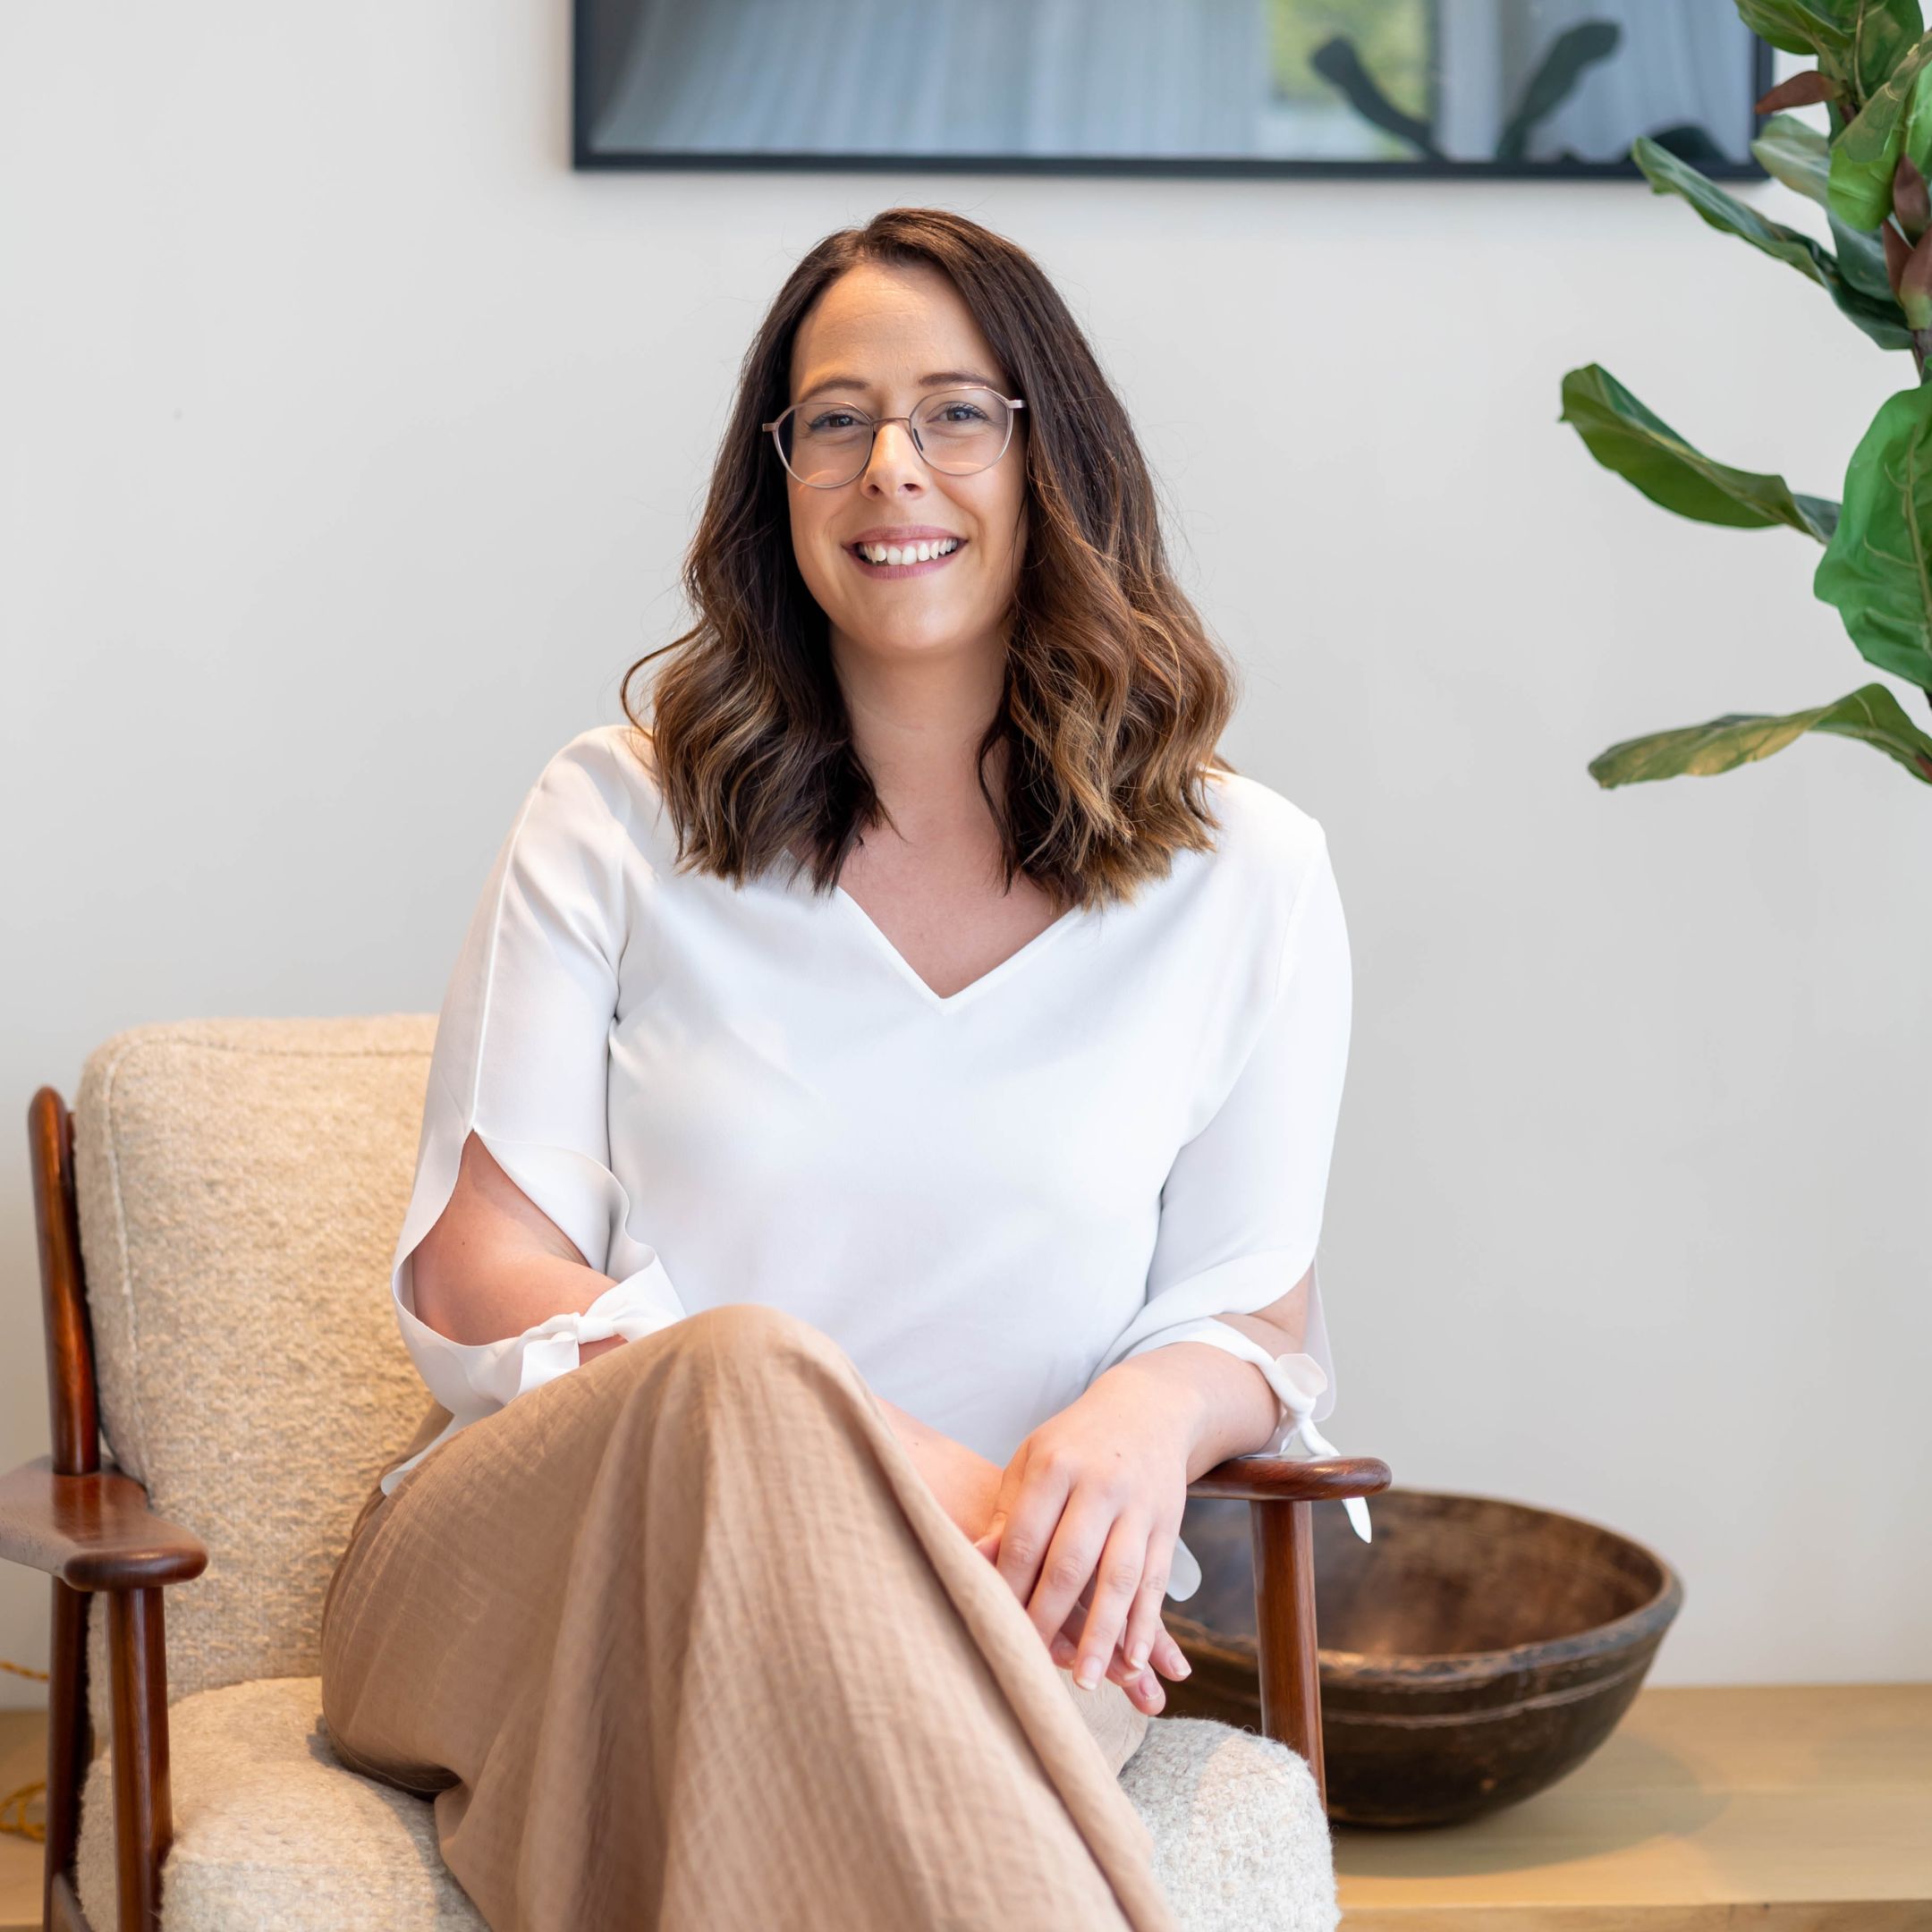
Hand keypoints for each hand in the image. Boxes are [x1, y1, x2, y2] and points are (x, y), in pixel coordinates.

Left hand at [970, 1374, 1194, 1705]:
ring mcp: (1138, 1506)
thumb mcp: (1033, 1459)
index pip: (1026, 1538)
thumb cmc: (1074, 1443)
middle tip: (1030, 1666)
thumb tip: (972, 1563)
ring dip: (1103, 1636)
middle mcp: (1100, 1485)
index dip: (1008, 1588)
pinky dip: (1145, 1624)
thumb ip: (1008, 1511)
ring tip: (1087, 1683)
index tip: (992, 1628)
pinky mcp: (1168, 1523)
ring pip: (1119, 1579)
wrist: (1148, 1408)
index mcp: (1055, 1466)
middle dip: (1049, 1620)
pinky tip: (1133, 1660)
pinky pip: (1155, 1581)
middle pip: (1070, 1564)